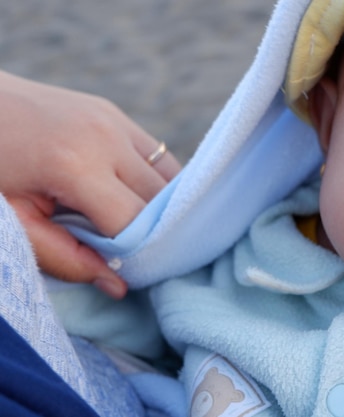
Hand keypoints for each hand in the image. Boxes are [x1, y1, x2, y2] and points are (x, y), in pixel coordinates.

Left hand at [0, 70, 180, 297]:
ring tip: (140, 228)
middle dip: (155, 233)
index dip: (137, 255)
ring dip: (162, 207)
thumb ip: (63, 257)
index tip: (128, 274)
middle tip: (136, 256)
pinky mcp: (113, 114)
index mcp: (73, 164)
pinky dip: (156, 181)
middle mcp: (105, 136)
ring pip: (170, 176)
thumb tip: (118, 285)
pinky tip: (136, 198)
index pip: (134, 223)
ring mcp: (113, 119)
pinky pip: (157, 155)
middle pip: (160, 200)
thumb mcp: (9, 222)